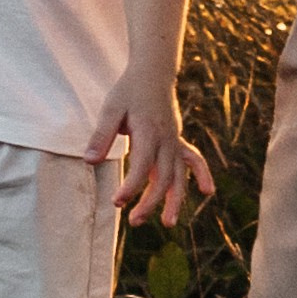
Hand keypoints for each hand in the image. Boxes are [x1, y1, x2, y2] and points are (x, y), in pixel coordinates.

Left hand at [83, 81, 214, 225]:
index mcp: (148, 131)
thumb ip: (101, 135)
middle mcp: (166, 139)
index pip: (142, 165)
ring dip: (175, 199)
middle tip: (134, 221)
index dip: (131, 186)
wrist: (152, 73)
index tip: (117, 201)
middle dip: (150, 201)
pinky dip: (202, 175)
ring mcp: (175, 141)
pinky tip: (208, 192)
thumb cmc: (128, 91)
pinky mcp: (178, 141)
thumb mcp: (110, 108)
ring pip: (179, 175)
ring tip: (168, 224)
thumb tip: (89, 162)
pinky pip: (194, 160)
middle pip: (163, 177)